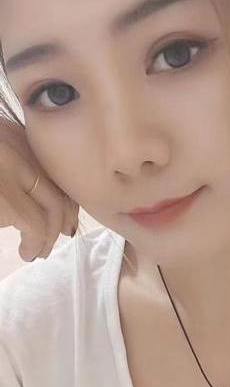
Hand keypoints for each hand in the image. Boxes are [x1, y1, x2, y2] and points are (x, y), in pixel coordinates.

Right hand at [0, 117, 78, 261]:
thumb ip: (10, 164)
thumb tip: (22, 193)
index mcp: (10, 135)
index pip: (52, 165)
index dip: (65, 191)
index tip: (66, 212)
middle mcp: (14, 146)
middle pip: (58, 182)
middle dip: (67, 213)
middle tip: (64, 233)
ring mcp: (11, 172)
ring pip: (52, 207)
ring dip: (49, 234)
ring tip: (38, 250)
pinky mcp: (7, 200)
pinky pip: (35, 226)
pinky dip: (34, 243)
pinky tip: (26, 252)